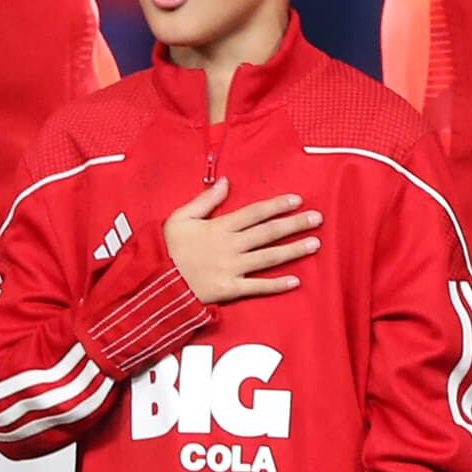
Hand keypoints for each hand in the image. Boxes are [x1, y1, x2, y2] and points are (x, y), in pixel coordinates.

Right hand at [164, 178, 319, 303]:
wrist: (153, 282)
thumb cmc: (166, 248)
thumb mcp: (180, 217)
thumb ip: (205, 200)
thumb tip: (225, 182)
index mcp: (220, 226)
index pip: (255, 212)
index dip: (277, 205)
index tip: (297, 200)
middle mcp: (230, 246)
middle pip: (269, 232)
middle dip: (295, 224)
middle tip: (318, 218)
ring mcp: (231, 268)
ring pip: (269, 257)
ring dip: (294, 250)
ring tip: (315, 243)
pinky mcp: (229, 290)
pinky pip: (257, 287)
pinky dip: (277, 285)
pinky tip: (296, 280)